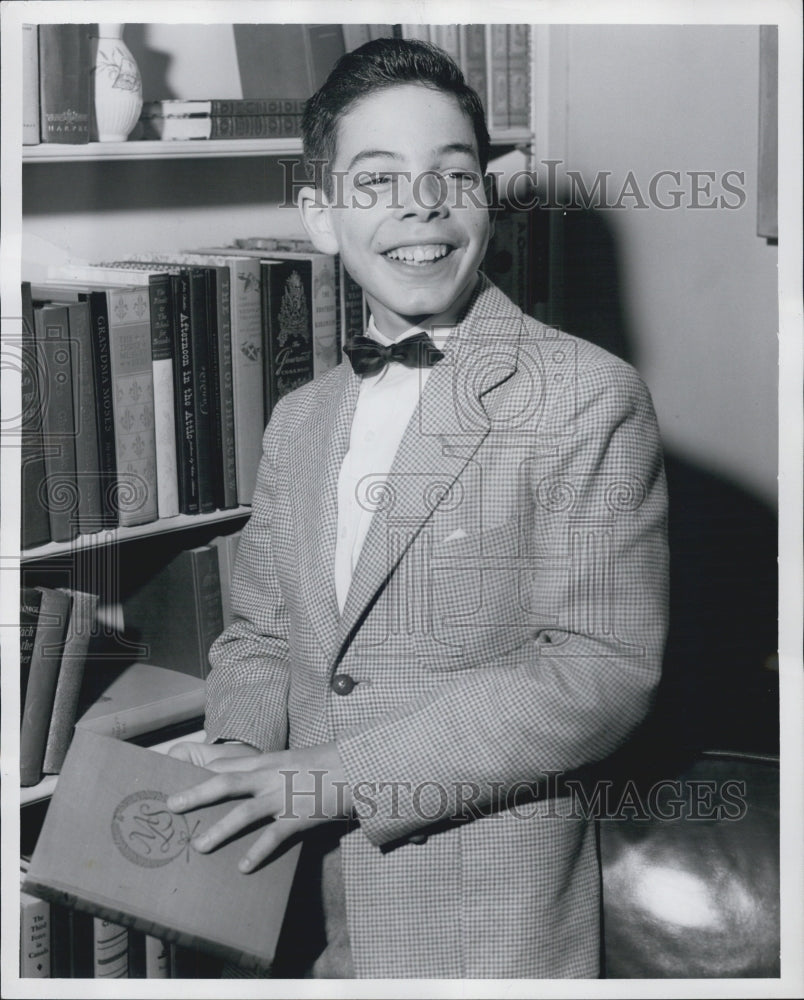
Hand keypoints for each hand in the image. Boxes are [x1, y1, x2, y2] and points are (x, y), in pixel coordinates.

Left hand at [165, 742, 351, 872]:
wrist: (356, 766)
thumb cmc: (324, 763)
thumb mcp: (292, 758)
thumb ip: (268, 769)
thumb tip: (245, 780)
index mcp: (268, 761)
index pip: (227, 765)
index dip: (200, 773)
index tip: (176, 782)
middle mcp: (270, 776)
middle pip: (225, 782)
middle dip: (196, 794)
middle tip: (172, 805)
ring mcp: (283, 796)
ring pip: (244, 812)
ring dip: (219, 829)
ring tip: (199, 846)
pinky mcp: (299, 816)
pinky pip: (273, 837)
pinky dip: (256, 852)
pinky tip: (242, 867)